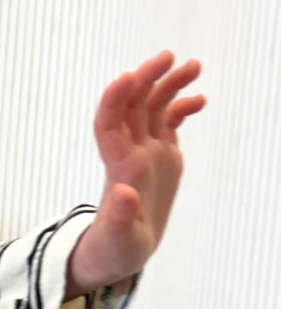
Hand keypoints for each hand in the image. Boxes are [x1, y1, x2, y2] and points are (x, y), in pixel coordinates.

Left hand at [66, 52, 205, 298]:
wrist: (121, 251)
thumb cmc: (114, 251)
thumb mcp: (118, 242)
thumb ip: (120, 219)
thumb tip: (123, 193)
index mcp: (119, 170)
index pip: (109, 125)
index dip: (113, 100)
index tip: (128, 77)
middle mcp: (130, 154)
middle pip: (133, 106)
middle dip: (147, 79)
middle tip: (169, 58)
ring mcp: (146, 152)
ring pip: (153, 108)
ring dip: (169, 84)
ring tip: (194, 66)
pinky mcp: (160, 157)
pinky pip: (168, 123)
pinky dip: (182, 107)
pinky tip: (200, 100)